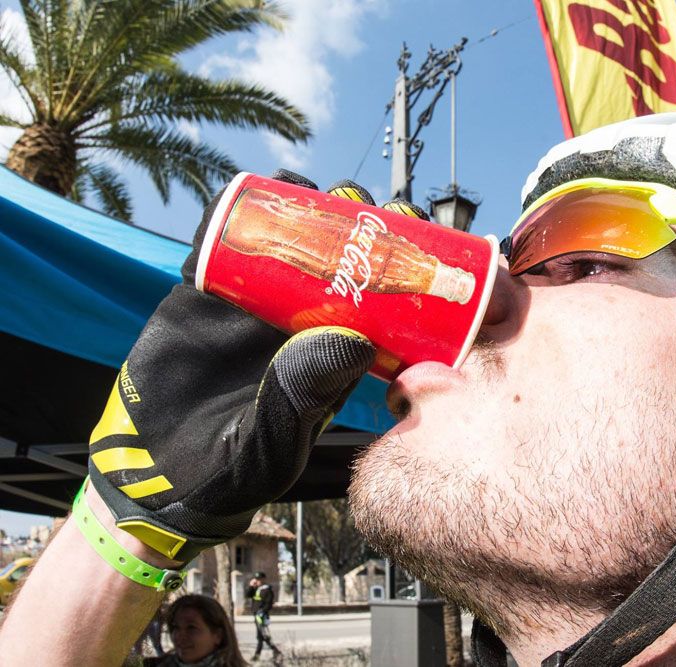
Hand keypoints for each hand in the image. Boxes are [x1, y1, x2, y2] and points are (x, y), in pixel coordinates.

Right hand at [87, 171, 378, 562]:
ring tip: (322, 192)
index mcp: (331, 354)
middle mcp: (297, 323)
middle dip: (355, 230)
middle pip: (335, 263)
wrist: (157, 471)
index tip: (415, 241)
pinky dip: (233, 218)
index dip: (395, 271)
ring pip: (284, 245)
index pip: (374, 303)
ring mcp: (250, 306)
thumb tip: (355, 340)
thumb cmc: (231, 469)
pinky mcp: (203, 295)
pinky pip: (218, 247)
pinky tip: (256, 191)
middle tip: (368, 207)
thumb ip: (304, 399)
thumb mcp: (275, 440)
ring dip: (304, 213)